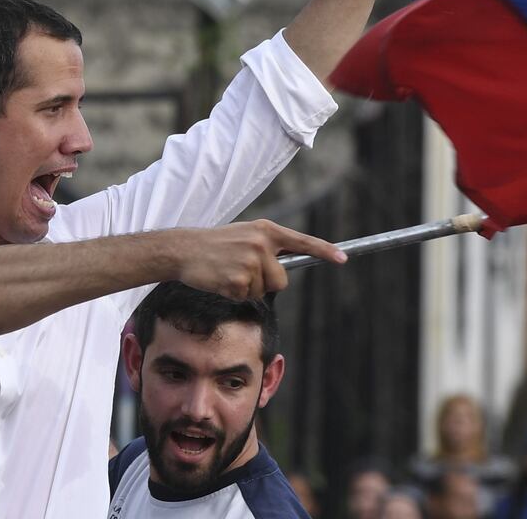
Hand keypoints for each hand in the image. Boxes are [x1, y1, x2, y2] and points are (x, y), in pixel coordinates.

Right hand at [173, 220, 345, 299]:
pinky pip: (246, 297)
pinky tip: (221, 280)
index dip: (325, 251)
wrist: (184, 249)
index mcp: (266, 230)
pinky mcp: (237, 279)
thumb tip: (286, 269)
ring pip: (263, 290)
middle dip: (266, 282)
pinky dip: (234, 294)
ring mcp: (249, 262)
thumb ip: (268, 247)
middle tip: (241, 269)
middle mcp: (261, 244)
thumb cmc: (217, 245)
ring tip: (229, 272)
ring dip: (248, 288)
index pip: (302, 242)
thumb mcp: (246, 236)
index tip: (343, 259)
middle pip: (281, 280)